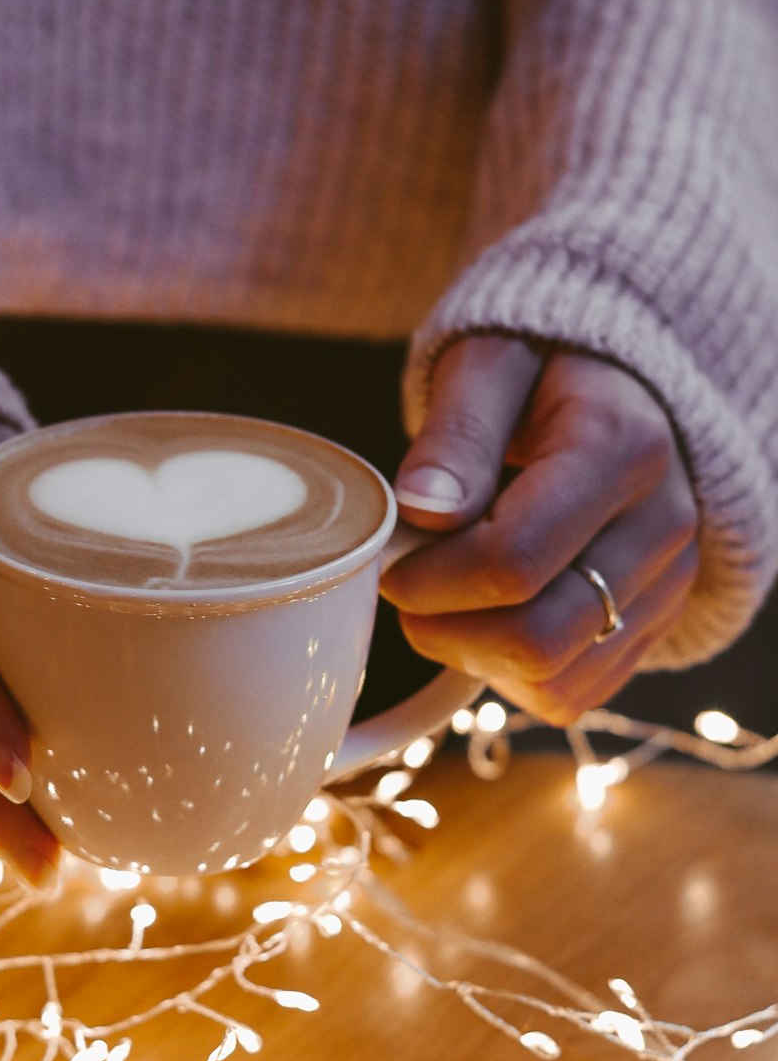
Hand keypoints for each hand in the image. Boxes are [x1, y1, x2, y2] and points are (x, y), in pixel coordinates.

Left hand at [380, 336, 699, 724]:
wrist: (613, 392)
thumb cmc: (538, 372)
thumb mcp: (490, 365)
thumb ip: (456, 432)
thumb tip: (422, 509)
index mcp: (623, 449)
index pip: (515, 558)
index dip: (431, 578)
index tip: (392, 560)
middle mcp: (662, 527)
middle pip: (537, 639)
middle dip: (443, 628)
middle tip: (407, 588)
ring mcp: (666, 587)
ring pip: (554, 682)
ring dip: (473, 656)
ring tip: (445, 600)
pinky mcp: (652, 629)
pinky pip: (571, 696)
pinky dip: (510, 675)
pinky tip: (486, 619)